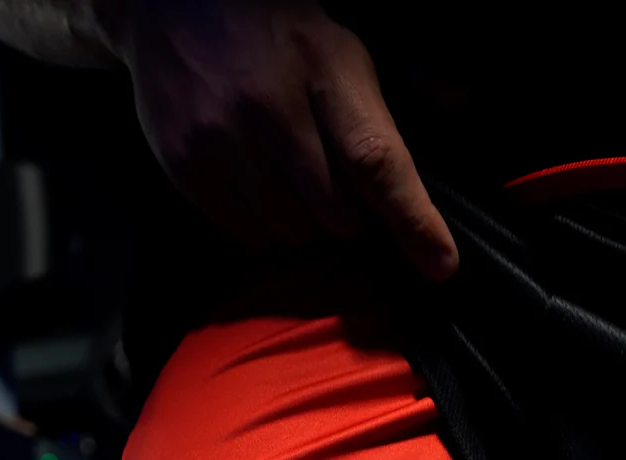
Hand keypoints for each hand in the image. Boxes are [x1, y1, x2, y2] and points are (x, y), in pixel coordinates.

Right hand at [98, 0, 458, 279]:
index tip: (441, 265)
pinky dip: (262, 227)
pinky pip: (247, 237)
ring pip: (293, 235)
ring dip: (302, 223)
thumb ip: (402, 77)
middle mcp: (273, 110)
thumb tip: (458, 101)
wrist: (168, 4)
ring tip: (286, 177)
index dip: (413, 220)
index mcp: (326, 70)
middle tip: (327, 177)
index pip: (378, 161)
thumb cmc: (272, 27)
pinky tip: (256, 186)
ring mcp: (225, 142)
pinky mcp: (188, 167)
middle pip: (338, 218)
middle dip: (346, 214)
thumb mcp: (343, 37)